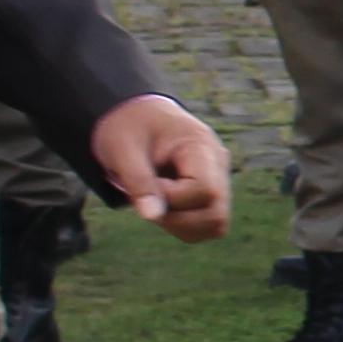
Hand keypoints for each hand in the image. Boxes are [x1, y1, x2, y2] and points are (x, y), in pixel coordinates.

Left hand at [91, 95, 233, 240]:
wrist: (135, 116)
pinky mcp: (212, 193)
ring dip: (180, 225)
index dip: (172, 198)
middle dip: (177, 219)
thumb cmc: (127, 128)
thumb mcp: (123, 150)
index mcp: (201, 146)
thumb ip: (139, 182)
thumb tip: (152, 217)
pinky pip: (208, 224)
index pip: (205, 190)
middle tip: (148, 200)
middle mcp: (219, 164)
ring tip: (155, 201)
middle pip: (217, 214)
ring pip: (216, 225)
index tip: (148, 183)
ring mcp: (219, 179)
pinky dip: (183, 225)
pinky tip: (163, 205)